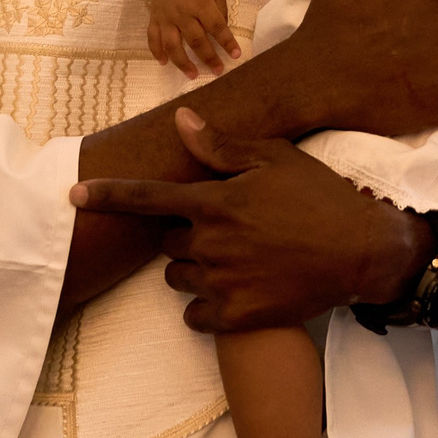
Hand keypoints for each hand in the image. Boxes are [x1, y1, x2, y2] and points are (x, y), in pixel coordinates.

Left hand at [70, 107, 431, 331]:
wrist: (363, 252)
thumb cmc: (320, 197)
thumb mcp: (276, 159)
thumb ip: (222, 146)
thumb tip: (180, 120)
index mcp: (215, 202)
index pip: (146, 198)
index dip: (107, 195)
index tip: (73, 195)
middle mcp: (211, 244)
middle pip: (168, 243)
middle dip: (188, 235)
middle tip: (229, 229)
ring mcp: (222, 284)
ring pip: (179, 278)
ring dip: (195, 270)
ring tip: (237, 260)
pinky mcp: (237, 316)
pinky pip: (195, 316)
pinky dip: (206, 307)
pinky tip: (235, 292)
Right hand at [148, 0, 239, 79]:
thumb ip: (219, 12)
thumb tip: (220, 34)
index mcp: (201, 3)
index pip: (217, 27)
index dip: (227, 43)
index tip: (235, 56)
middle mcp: (183, 12)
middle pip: (196, 40)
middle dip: (208, 58)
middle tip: (217, 71)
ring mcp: (166, 15)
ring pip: (172, 44)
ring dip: (182, 62)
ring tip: (192, 75)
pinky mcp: (154, 16)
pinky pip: (153, 37)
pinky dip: (156, 51)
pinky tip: (163, 62)